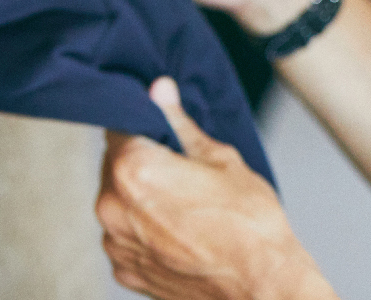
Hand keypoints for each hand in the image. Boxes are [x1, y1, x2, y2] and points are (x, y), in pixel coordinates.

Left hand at [96, 78, 334, 299]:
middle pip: (116, 166)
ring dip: (141, 198)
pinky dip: (144, 231)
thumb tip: (160, 90)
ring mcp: (115, 244)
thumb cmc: (248, 223)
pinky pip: (125, 237)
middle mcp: (111, 207)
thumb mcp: (220, 159)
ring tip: (186, 207)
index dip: (144, 123)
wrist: (259, 285)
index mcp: (133, 169)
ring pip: (119, 203)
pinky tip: (180, 232)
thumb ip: (179, 124)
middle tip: (185, 171)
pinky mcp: (125, 272)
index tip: (163, 129)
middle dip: (143, 162)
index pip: (120, 126)